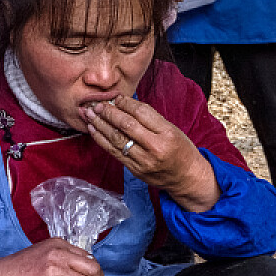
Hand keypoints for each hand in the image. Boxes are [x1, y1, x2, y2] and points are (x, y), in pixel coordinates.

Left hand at [82, 95, 219, 211]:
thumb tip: (124, 103)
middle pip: (127, 125)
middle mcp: (156, 148)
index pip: (142, 113)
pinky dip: (102, 140)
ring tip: (90, 114)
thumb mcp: (171, 129)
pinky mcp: (135, 170)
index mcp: (168, 133)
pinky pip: (114, 153)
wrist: (186, 177)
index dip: (125, 103)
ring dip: (100, 125)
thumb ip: (150, 118)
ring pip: (117, 139)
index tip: (115, 97)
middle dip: (109, 113)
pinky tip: (94, 130)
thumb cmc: (180, 149)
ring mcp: (144, 161)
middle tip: (97, 104)